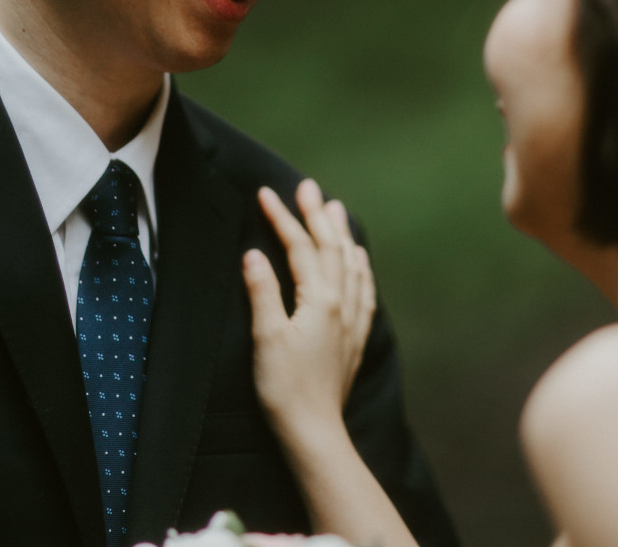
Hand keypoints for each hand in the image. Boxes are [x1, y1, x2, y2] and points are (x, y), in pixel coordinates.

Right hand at [242, 179, 375, 440]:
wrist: (314, 430)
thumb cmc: (285, 388)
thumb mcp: (266, 338)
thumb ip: (262, 292)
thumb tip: (253, 253)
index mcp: (319, 301)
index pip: (300, 248)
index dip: (283, 218)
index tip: (265, 192)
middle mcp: (341, 304)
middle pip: (330, 249)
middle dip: (317, 216)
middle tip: (308, 186)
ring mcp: (352, 320)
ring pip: (351, 265)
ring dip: (341, 234)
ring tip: (336, 209)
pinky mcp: (354, 337)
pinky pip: (363, 290)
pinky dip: (360, 267)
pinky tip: (359, 260)